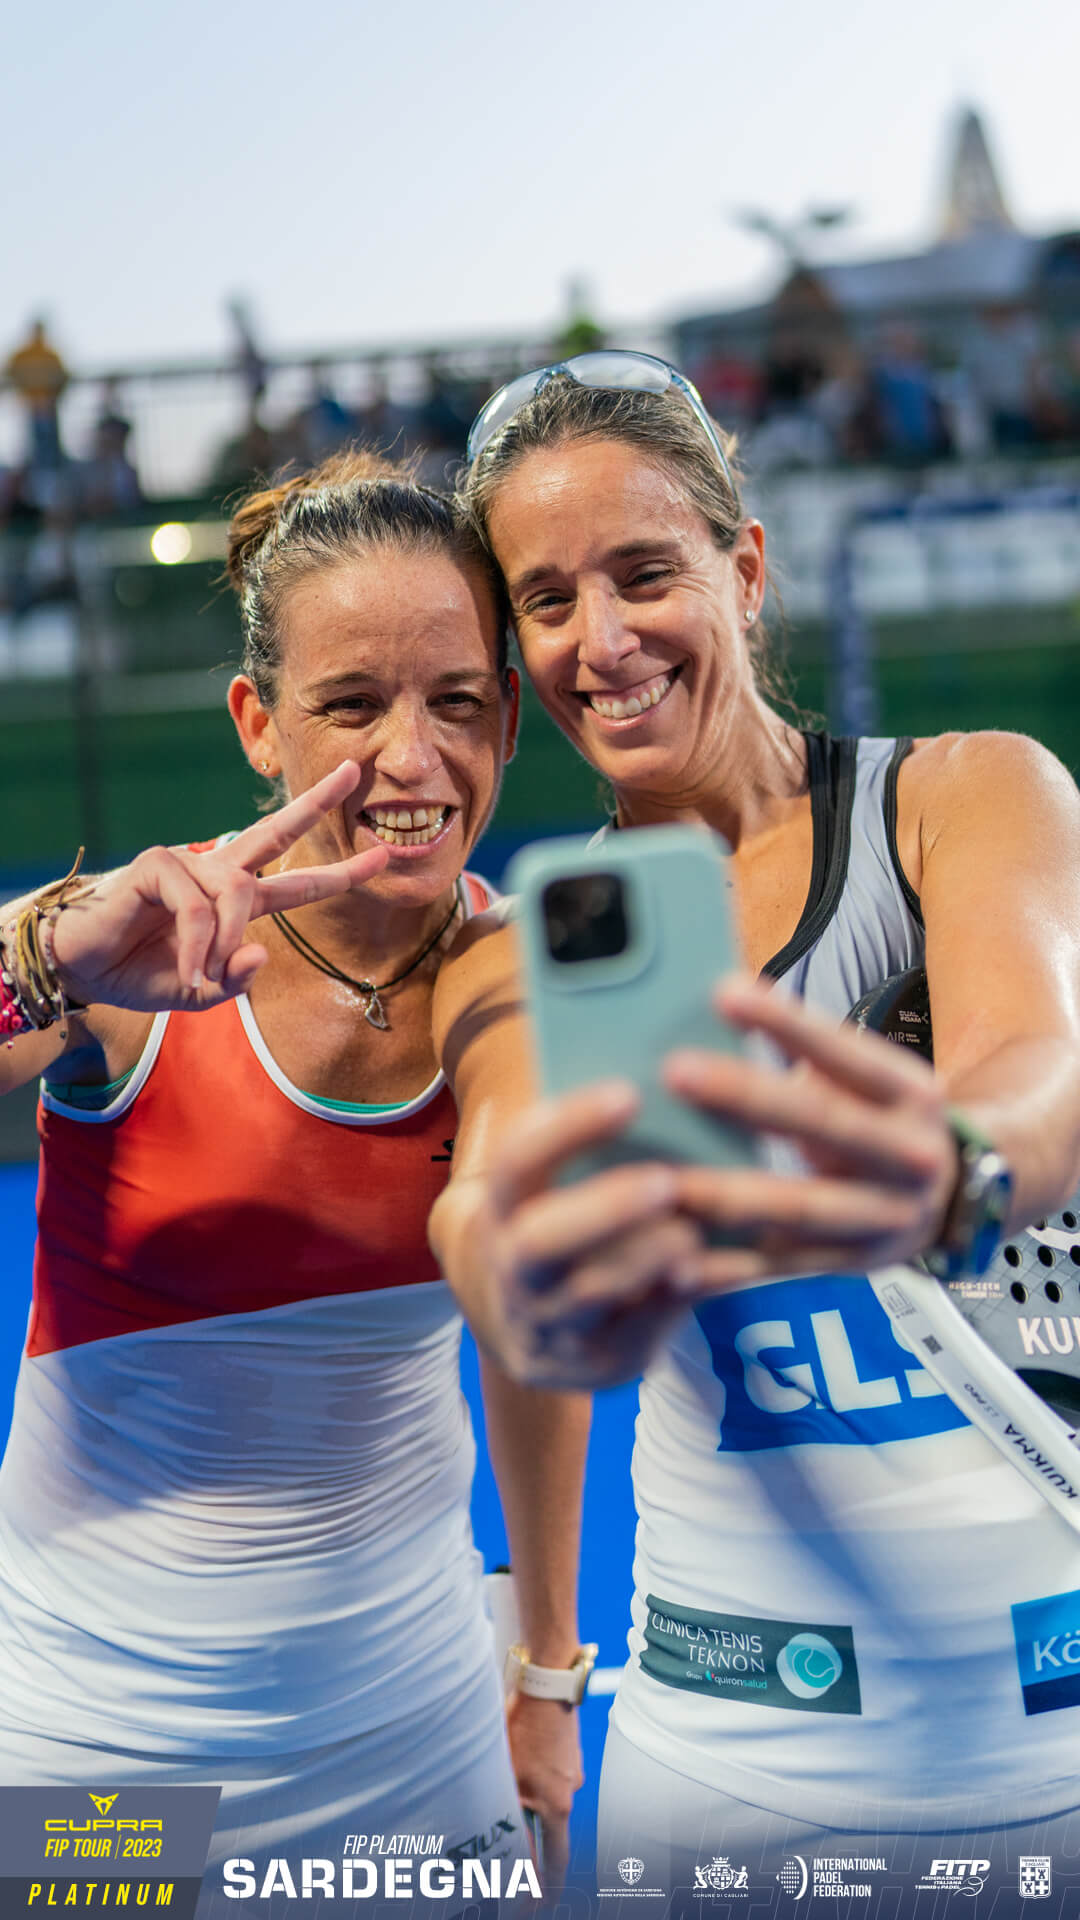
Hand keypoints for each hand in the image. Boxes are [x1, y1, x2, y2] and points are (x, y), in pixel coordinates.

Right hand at [49, 762, 388, 1011]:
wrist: (83, 971)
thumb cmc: (139, 974)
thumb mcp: (200, 991)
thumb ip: (235, 980)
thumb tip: (262, 951)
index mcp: (234, 900)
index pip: (296, 881)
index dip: (340, 872)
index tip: (382, 857)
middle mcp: (217, 872)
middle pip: (276, 832)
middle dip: (317, 802)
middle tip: (354, 773)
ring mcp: (188, 863)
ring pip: (237, 895)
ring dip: (223, 944)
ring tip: (200, 978)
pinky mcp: (158, 864)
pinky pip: (198, 907)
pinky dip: (197, 943)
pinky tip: (186, 969)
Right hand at [485, 1082, 705, 1387]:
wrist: (520, 1324)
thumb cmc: (558, 1223)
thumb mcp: (546, 1188)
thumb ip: (583, 1142)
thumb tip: (660, 1064)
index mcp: (502, 1208)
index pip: (518, 1162)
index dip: (567, 1128)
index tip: (629, 1092)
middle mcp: (516, 1269)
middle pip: (540, 1242)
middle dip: (604, 1209)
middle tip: (666, 1179)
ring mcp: (553, 1323)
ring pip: (590, 1295)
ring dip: (646, 1259)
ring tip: (694, 1229)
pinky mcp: (599, 1362)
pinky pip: (644, 1330)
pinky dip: (687, 1294)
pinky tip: (737, 1262)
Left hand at [506, 1692, 582, 1894]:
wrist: (547, 1681)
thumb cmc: (524, 1726)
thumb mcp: (508, 1776)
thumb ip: (511, 1814)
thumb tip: (514, 1849)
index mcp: (557, 1805)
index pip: (557, 1861)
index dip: (548, 1886)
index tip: (538, 1904)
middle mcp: (571, 1791)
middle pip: (552, 1830)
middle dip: (534, 1843)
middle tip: (512, 1850)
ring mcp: (572, 1769)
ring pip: (549, 1800)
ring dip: (530, 1803)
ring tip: (507, 1790)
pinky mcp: (567, 1751)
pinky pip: (551, 1776)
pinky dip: (536, 1780)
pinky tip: (519, 1762)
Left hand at [663, 974, 956, 1286]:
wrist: (953, 1200)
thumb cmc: (882, 1120)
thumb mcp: (873, 1081)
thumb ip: (811, 1054)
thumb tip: (721, 1003)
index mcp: (911, 1095)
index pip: (846, 1052)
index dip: (787, 1023)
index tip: (723, 993)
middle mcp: (908, 1157)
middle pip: (822, 1123)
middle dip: (747, 1096)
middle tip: (675, 1070)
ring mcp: (884, 1218)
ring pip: (798, 1207)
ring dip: (726, 1194)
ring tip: (661, 1181)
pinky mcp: (850, 1266)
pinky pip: (778, 1267)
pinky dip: (725, 1268)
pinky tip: (671, 1262)